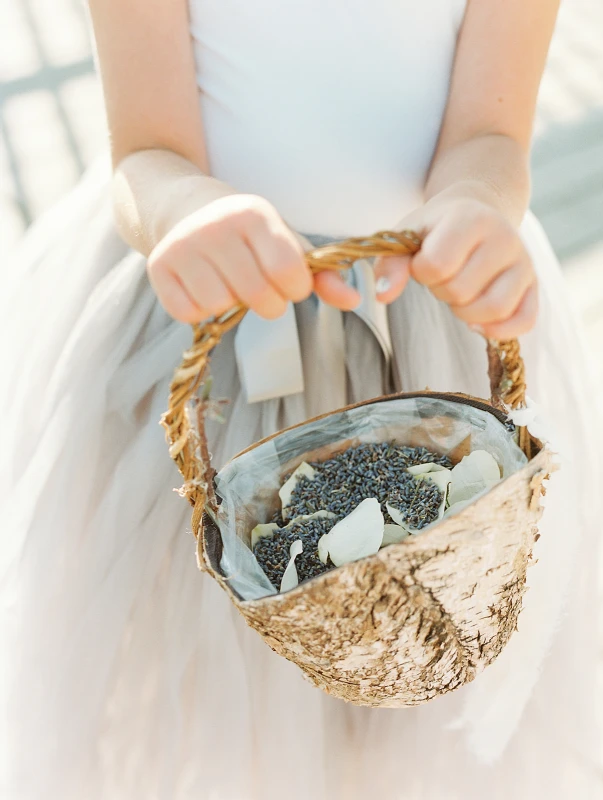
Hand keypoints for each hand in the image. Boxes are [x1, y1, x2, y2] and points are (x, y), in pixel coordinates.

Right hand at [147, 194, 359, 322]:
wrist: (184, 208)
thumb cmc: (248, 234)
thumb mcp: (285, 242)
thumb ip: (322, 273)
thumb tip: (355, 300)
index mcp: (254, 214)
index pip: (289, 273)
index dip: (294, 289)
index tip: (289, 283)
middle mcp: (216, 225)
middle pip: (257, 296)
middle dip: (267, 303)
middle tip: (259, 289)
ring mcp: (183, 245)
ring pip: (220, 305)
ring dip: (230, 306)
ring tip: (228, 283)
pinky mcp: (158, 266)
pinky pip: (188, 313)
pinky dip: (199, 311)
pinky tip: (202, 288)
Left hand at [373, 196, 537, 338]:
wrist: (478, 210)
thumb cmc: (437, 227)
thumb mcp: (408, 234)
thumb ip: (391, 263)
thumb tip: (382, 295)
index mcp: (470, 218)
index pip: (437, 265)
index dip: (421, 272)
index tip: (424, 261)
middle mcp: (504, 237)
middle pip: (461, 291)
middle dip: (442, 291)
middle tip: (443, 276)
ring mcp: (523, 262)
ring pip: (493, 309)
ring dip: (466, 312)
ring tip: (459, 294)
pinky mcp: (533, 285)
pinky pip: (524, 321)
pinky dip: (499, 330)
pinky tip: (478, 321)